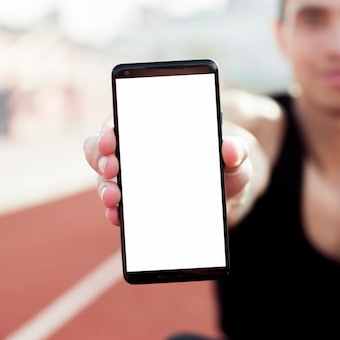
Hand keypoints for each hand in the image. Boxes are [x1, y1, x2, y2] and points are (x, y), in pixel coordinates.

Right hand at [83, 121, 251, 226]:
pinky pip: (117, 207)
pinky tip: (118, 218)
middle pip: (103, 149)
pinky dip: (114, 212)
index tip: (112, 137)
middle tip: (113, 167)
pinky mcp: (136, 205)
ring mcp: (133, 180)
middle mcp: (136, 152)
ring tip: (114, 197)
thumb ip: (237, 151)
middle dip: (102, 157)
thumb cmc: (226, 167)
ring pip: (105, 179)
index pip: (122, 120)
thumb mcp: (236, 158)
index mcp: (154, 130)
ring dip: (104, 188)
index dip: (111, 127)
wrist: (227, 198)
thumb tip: (232, 150)